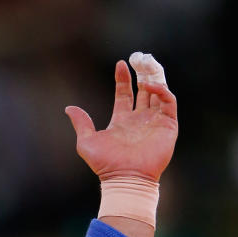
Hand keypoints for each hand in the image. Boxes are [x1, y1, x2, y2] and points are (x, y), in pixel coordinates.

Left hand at [65, 56, 177, 182]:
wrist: (125, 178)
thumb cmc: (105, 164)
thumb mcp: (87, 142)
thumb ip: (81, 123)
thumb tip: (69, 108)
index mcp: (122, 121)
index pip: (125, 93)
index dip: (123, 78)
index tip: (120, 63)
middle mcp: (139, 120)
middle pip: (144, 89)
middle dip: (143, 72)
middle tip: (139, 58)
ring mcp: (154, 122)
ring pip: (159, 92)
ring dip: (155, 77)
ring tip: (149, 64)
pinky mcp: (168, 126)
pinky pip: (169, 102)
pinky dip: (162, 91)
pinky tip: (151, 86)